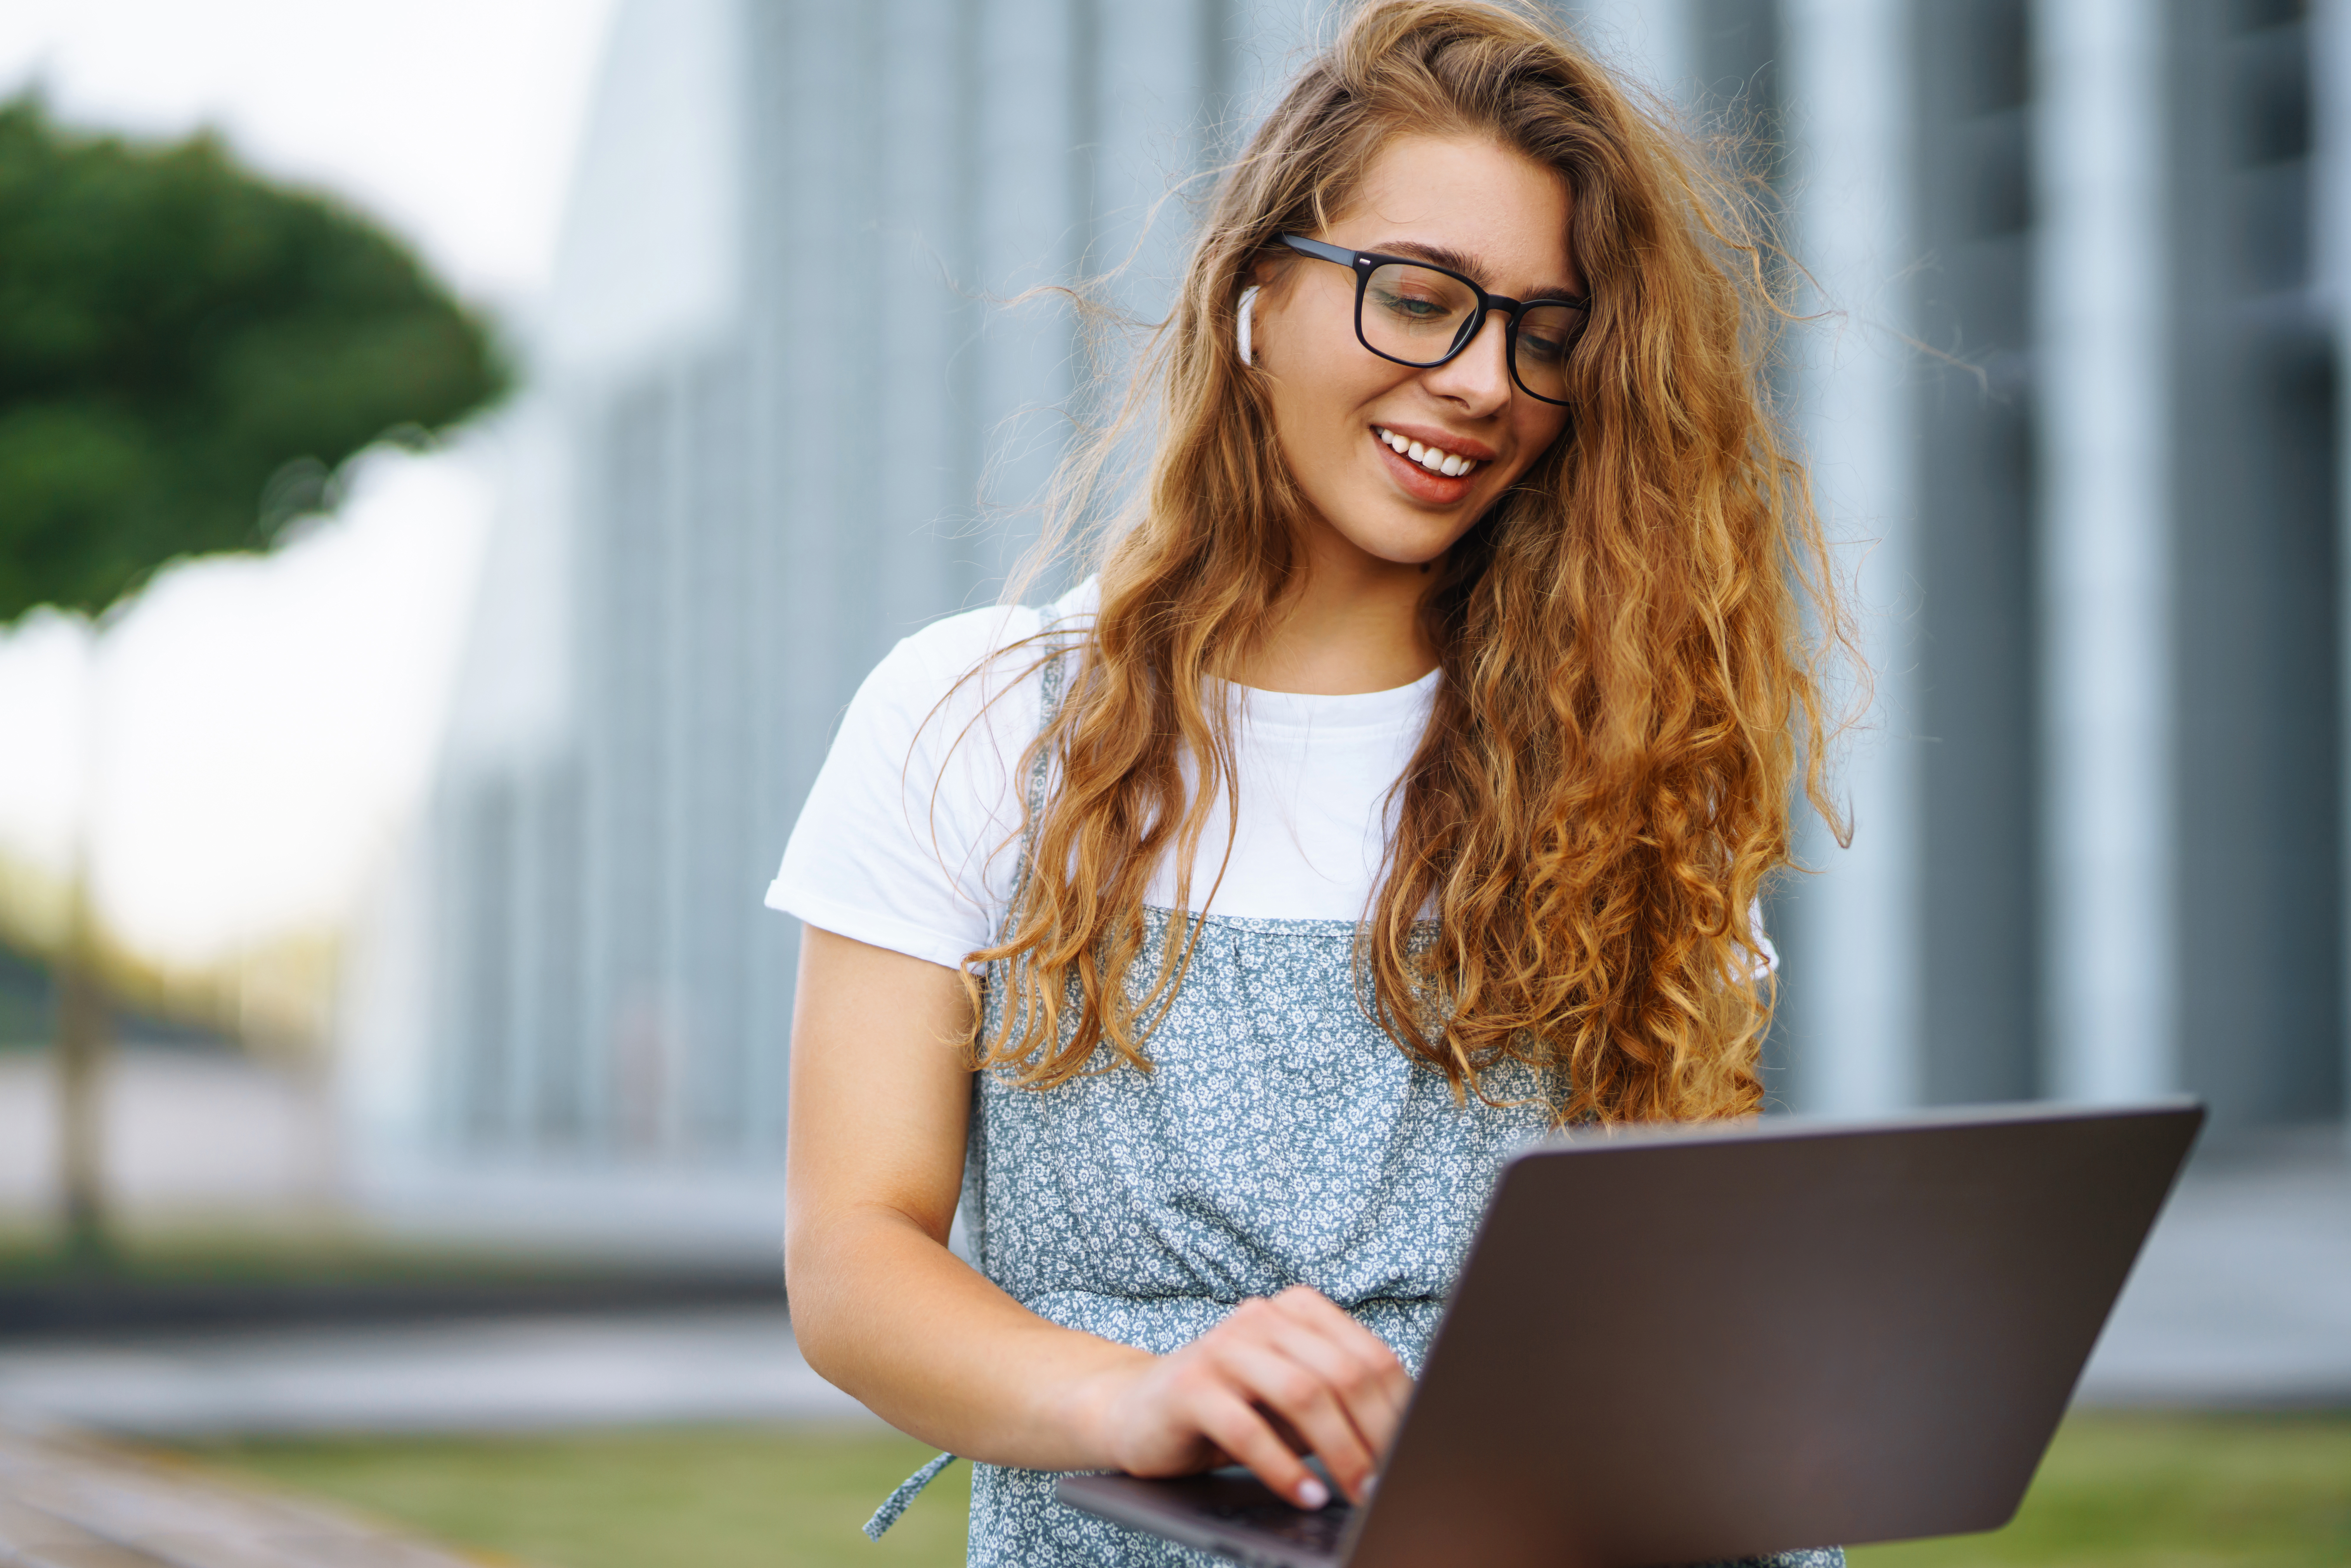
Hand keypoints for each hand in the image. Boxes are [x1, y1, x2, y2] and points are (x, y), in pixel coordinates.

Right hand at [1080, 1286, 1411, 1508]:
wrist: (1139, 1411)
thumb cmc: (1235, 1410)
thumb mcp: (1294, 1403)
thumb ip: (1341, 1407)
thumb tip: (1404, 1443)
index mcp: (1297, 1310)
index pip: (1369, 1355)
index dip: (1400, 1409)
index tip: (1414, 1454)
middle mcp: (1262, 1317)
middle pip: (1342, 1373)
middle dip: (1375, 1435)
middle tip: (1389, 1484)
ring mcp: (1223, 1347)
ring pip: (1301, 1394)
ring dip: (1339, 1452)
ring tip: (1356, 1493)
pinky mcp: (1190, 1386)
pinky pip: (1249, 1429)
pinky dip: (1284, 1469)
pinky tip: (1305, 1496)